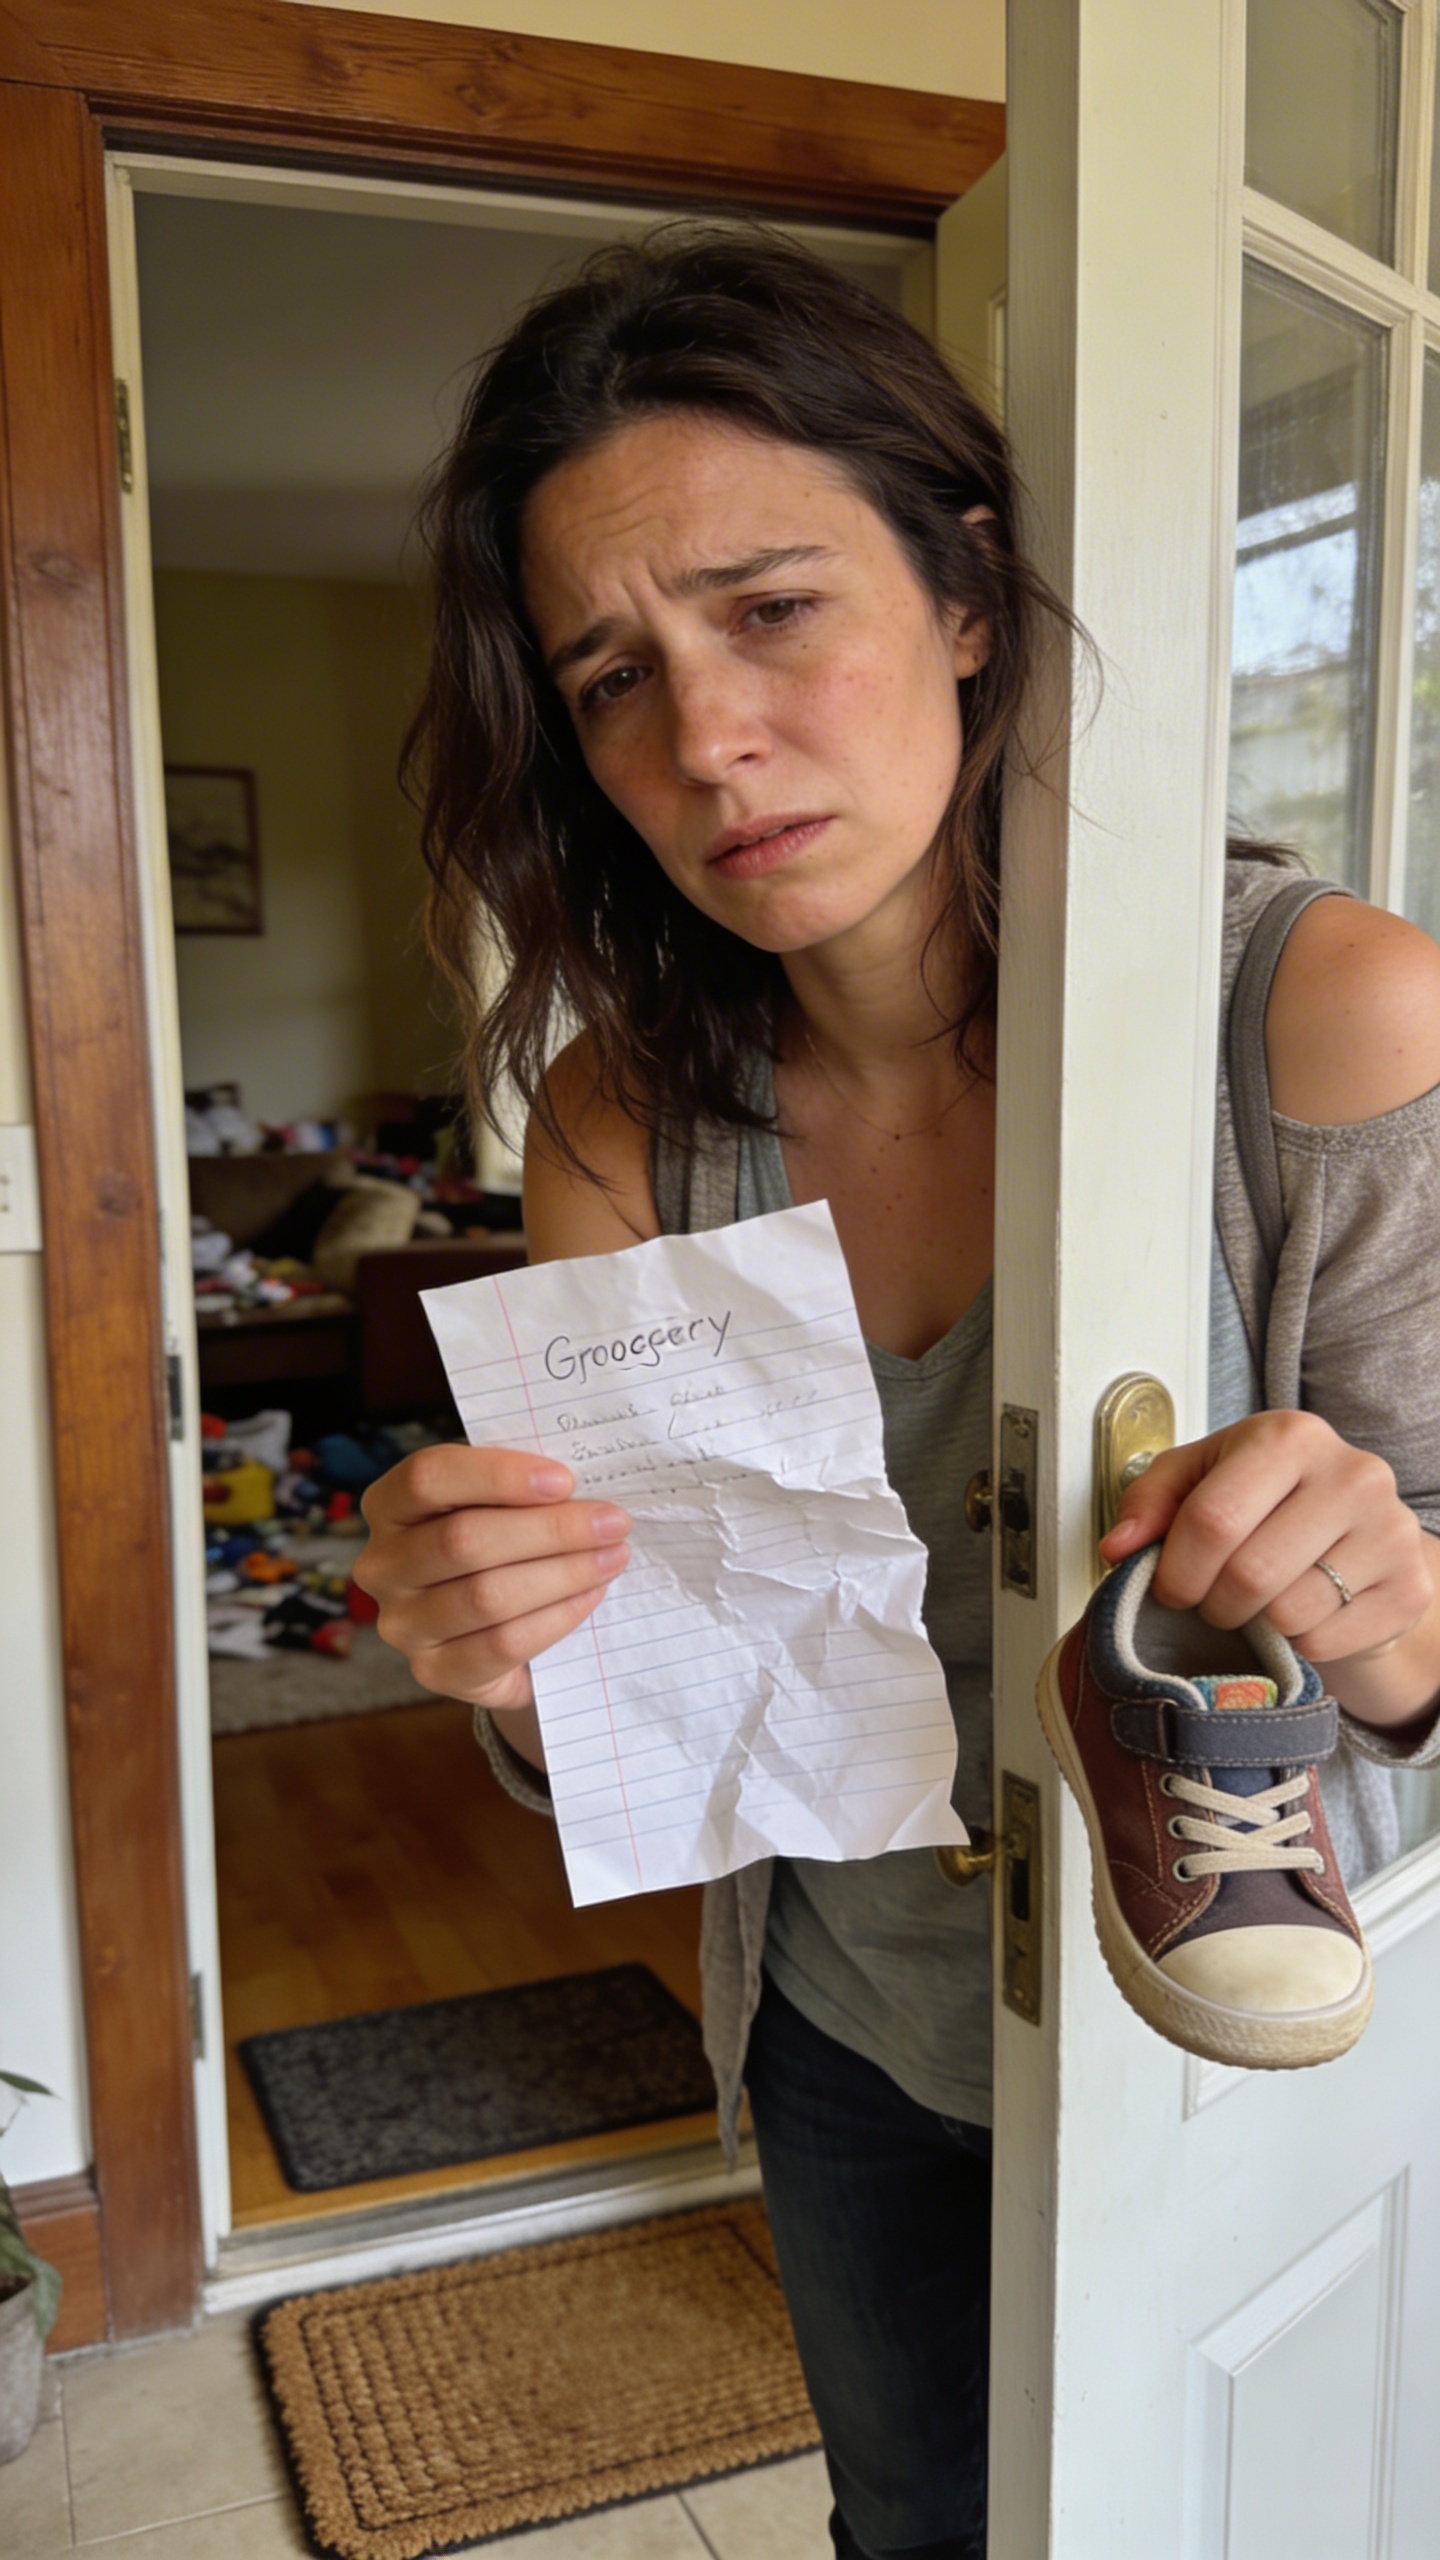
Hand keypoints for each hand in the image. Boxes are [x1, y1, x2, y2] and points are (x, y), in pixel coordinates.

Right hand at [354, 1446, 630, 1729]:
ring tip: (612, 1557)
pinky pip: (502, 1644)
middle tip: (613, 1522)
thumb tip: (582, 1482)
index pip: (427, 1477)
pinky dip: (556, 1617)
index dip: (497, 1475)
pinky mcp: (434, 1672)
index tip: (564, 1479)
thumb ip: (521, 1487)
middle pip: (464, 1539)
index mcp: (390, 1505)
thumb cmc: (501, 1548)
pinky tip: (589, 1596)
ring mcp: (402, 1624)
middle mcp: (382, 1565)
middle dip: (551, 1529)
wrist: (497, 1632)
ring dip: (563, 1574)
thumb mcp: (499, 1506)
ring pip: (487, 1595)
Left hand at [1098, 1410, 1434, 1682]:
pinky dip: (1297, 1643)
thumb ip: (1150, 1501)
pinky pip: (1324, 1642)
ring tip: (1256, 1602)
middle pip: (1250, 1574)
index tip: (1169, 1587)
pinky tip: (1300, 1613)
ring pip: (1289, 1614)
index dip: (1177, 1569)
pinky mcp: (1408, 1588)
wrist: (1356, 1536)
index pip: (1214, 1519)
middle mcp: (1351, 1474)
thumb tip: (1118, 1547)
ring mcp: (1390, 1531)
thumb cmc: (1268, 1503)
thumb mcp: (1199, 1479)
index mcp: (1290, 1436)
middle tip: (1212, 1600)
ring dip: (1255, 1624)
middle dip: (1213, 1603)